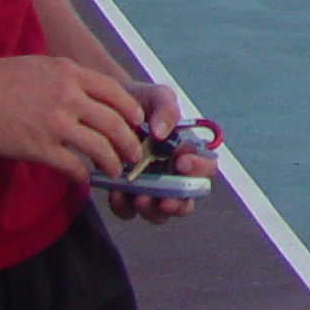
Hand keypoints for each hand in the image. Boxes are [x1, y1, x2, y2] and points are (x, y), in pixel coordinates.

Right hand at [0, 54, 145, 182]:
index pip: (116, 92)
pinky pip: (73, 165)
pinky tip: (84, 179)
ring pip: (100, 146)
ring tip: (116, 170)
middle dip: (130, 142)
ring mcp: (54, 122)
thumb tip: (84, 93)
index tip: (136, 123)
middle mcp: (68, 95)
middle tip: (133, 154)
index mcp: (69, 73)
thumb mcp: (39, 66)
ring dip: (113, 162)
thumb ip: (65, 78)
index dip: (131, 111)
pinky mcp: (37, 147)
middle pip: (116, 122)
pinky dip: (83, 175)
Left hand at [103, 80, 213, 224]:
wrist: (103, 108)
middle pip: (188, 200)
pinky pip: (129, 211)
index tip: (182, 162)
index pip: (206, 168)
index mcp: (188, 152)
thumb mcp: (155, 96)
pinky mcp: (126, 195)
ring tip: (139, 199)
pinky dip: (124, 207)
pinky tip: (116, 193)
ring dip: (152, 210)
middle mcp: (173, 174)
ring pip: (161, 213)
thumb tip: (162, 133)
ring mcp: (150, 187)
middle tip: (164, 198)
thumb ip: (166, 108)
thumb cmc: (138, 102)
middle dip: (178, 203)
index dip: (200, 169)